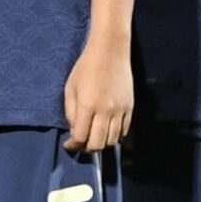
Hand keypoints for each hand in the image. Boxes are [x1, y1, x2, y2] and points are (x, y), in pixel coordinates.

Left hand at [62, 35, 134, 154]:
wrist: (110, 53)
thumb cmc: (85, 68)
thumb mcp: (70, 89)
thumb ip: (71, 112)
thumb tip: (75, 132)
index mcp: (88, 106)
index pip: (81, 137)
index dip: (73, 145)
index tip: (69, 145)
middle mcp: (106, 111)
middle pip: (98, 144)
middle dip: (87, 148)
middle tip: (80, 144)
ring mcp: (121, 110)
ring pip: (113, 140)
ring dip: (102, 143)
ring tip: (93, 138)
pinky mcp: (131, 108)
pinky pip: (125, 131)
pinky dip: (116, 136)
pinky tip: (107, 132)